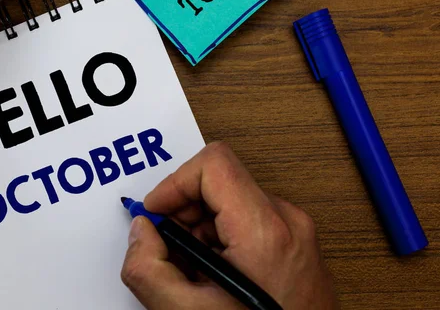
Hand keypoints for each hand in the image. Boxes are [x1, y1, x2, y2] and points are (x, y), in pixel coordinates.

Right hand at [121, 142, 337, 309]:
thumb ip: (149, 269)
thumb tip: (142, 232)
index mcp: (265, 232)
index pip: (214, 164)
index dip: (175, 182)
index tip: (156, 210)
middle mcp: (288, 221)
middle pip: (221, 180)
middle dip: (184, 210)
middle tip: (170, 248)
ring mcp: (296, 231)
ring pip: (232, 201)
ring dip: (200, 227)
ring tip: (195, 270)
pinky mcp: (297, 241)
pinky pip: (248, 220)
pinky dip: (221, 238)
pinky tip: (215, 274)